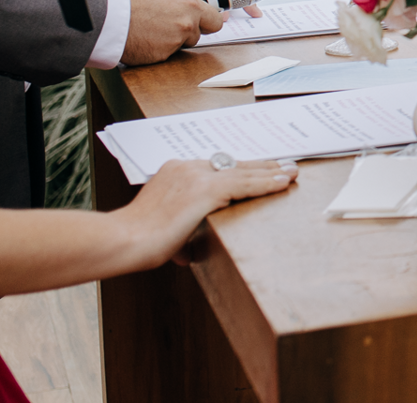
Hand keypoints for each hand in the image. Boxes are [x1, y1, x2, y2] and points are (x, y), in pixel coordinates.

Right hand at [120, 0, 227, 64]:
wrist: (109, 15)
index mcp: (191, 5)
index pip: (215, 21)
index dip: (208, 21)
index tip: (202, 20)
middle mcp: (187, 25)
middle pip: (198, 34)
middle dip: (189, 31)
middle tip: (170, 23)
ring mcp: (175, 42)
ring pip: (182, 44)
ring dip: (173, 40)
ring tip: (153, 28)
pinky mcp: (162, 56)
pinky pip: (166, 54)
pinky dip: (158, 48)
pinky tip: (145, 38)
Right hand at [122, 157, 297, 269]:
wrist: (124, 240)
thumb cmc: (136, 241)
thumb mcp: (161, 229)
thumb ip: (178, 235)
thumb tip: (186, 252)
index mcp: (175, 171)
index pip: (216, 167)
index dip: (240, 169)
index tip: (257, 169)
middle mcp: (187, 167)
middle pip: (233, 164)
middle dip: (261, 166)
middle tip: (283, 165)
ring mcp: (197, 177)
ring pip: (243, 172)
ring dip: (271, 172)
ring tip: (292, 172)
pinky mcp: (206, 190)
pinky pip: (244, 184)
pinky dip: (266, 183)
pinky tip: (283, 183)